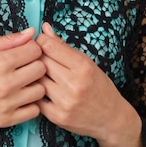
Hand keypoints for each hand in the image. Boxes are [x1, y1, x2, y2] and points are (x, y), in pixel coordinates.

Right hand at [0, 28, 46, 129]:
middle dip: (35, 65)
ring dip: (34, 85)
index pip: (36, 50)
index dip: (32, 48)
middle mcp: (6, 83)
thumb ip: (8, 40)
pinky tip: (19, 98)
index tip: (25, 52)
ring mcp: (6, 103)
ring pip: (40, 90)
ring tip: (21, 83)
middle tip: (24, 67)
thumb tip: (31, 32)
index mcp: (0, 62)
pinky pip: (34, 111)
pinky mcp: (5, 120)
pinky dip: (30, 104)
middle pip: (41, 69)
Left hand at [35, 23, 140, 146]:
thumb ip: (63, 46)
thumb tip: (45, 28)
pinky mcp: (57, 116)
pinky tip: (41, 89)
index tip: (42, 43)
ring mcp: (65, 102)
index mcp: (83, 66)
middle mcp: (74, 84)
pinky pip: (36, 99)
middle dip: (36, 57)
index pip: (49, 46)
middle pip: (40, 62)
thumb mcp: (87, 63)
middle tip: (37, 58)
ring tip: (40, 74)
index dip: (41, 41)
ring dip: (34, 75)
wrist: (111, 118)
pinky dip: (35, 92)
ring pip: (36, 80)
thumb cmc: (99, 88)